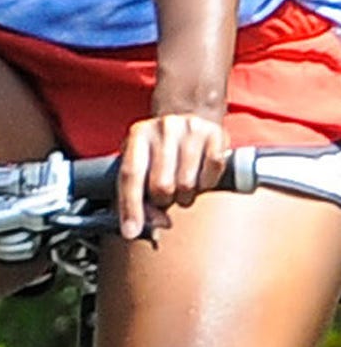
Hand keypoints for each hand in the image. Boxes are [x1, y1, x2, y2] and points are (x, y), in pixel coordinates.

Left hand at [115, 109, 231, 241]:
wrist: (190, 114)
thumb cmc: (160, 148)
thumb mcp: (141, 163)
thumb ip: (139, 196)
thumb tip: (160, 224)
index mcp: (137, 135)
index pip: (130, 176)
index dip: (130, 207)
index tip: (131, 232)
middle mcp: (162, 129)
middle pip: (161, 185)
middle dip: (163, 200)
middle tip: (166, 194)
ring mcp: (190, 129)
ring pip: (187, 184)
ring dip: (185, 196)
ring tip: (182, 185)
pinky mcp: (216, 135)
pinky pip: (211, 175)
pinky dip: (206, 184)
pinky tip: (200, 177)